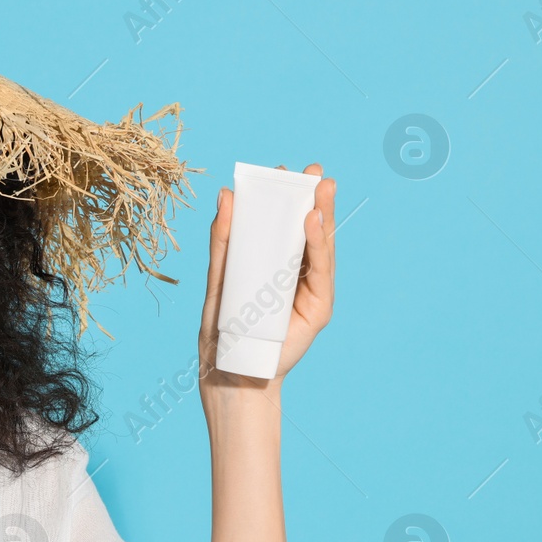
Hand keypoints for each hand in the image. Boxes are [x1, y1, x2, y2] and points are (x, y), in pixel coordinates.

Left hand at [197, 163, 335, 399]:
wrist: (228, 371)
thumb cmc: (222, 329)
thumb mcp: (219, 276)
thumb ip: (223, 239)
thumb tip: (225, 195)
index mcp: (271, 267)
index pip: (281, 228)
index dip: (284, 200)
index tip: (282, 172)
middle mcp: (294, 276)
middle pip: (306, 233)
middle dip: (311, 200)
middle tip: (313, 171)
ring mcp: (309, 290)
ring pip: (320, 247)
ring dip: (322, 216)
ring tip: (319, 189)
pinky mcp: (319, 307)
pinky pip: (320, 270)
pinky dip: (319, 245)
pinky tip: (313, 222)